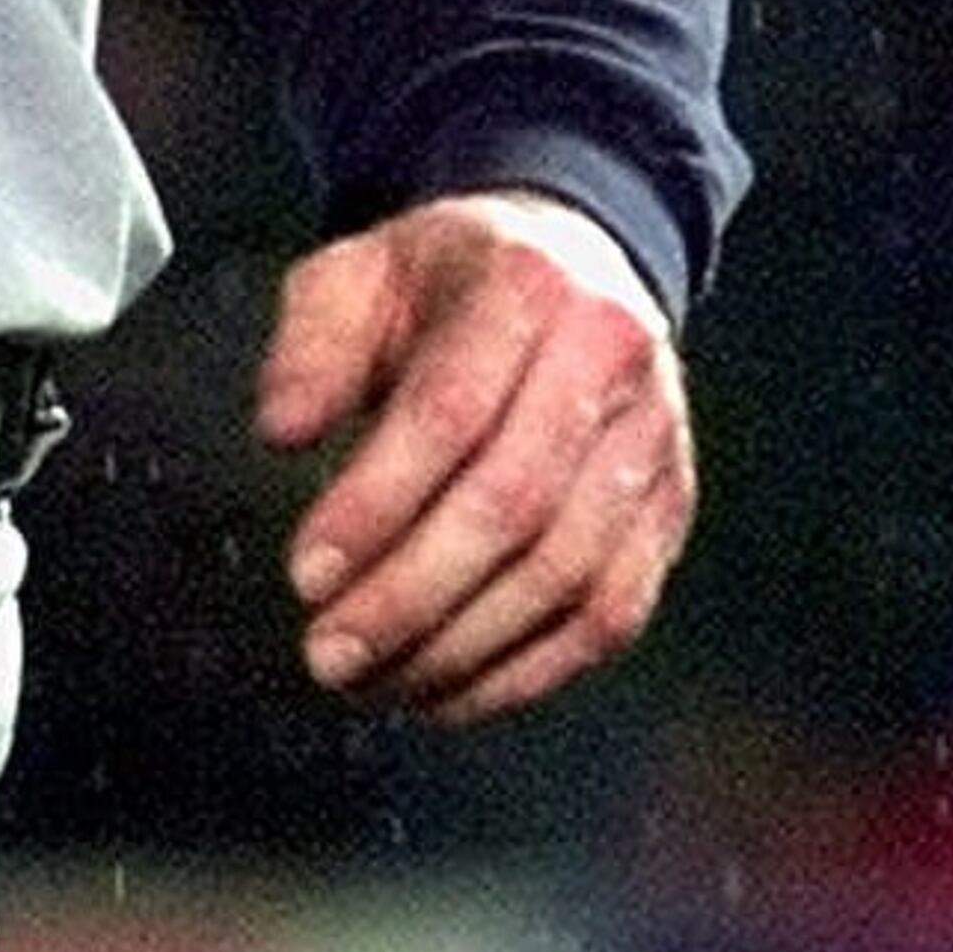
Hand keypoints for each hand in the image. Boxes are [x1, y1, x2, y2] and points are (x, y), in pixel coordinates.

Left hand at [254, 188, 690, 724]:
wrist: (568, 263)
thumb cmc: (454, 280)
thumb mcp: (359, 271)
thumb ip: (310, 344)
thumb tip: (285, 428)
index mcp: (527, 288)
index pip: (449, 414)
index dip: (375, 505)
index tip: (308, 571)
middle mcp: (608, 361)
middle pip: (514, 507)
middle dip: (410, 597)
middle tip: (331, 649)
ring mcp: (651, 443)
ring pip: (568, 576)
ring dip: (461, 648)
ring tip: (378, 677)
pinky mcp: (667, 511)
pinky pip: (609, 615)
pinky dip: (526, 670)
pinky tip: (451, 688)